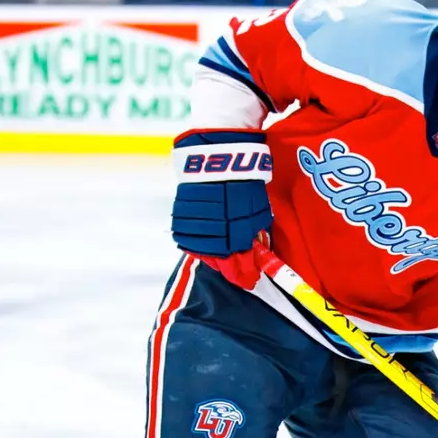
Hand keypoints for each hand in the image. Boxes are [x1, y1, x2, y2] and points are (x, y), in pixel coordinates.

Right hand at [171, 129, 273, 287]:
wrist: (217, 157)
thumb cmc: (243, 182)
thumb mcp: (256, 210)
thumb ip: (254, 235)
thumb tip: (253, 254)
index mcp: (234, 235)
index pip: (239, 264)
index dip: (245, 274)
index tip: (250, 280)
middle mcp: (213, 235)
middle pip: (220, 262)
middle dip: (230, 269)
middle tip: (239, 273)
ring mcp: (195, 227)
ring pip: (203, 252)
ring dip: (214, 258)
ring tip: (223, 260)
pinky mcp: (181, 217)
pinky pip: (190, 239)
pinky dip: (200, 245)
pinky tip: (208, 246)